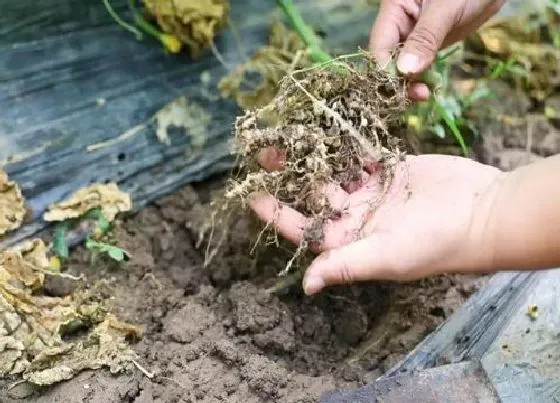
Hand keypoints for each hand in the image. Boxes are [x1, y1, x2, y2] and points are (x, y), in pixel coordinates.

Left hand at [250, 154, 504, 294]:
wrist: (484, 214)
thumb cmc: (436, 244)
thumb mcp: (387, 257)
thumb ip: (345, 266)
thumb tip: (305, 286)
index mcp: (349, 241)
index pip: (303, 229)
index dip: (276, 213)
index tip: (252, 194)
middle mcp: (356, 218)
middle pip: (314, 195)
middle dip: (290, 175)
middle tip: (267, 151)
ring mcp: (373, 193)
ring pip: (334, 171)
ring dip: (313, 154)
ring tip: (289, 132)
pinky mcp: (391, 170)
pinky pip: (361, 154)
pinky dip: (345, 141)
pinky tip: (325, 124)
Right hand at [369, 0, 504, 99]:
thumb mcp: (445, 10)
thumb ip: (425, 38)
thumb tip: (405, 70)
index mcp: (394, 8)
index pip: (380, 45)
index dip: (387, 69)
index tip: (402, 87)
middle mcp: (398, 23)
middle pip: (387, 58)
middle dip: (398, 80)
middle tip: (418, 95)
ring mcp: (413, 35)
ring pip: (402, 64)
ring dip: (409, 83)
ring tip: (423, 95)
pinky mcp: (427, 43)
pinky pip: (418, 64)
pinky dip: (421, 78)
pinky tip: (427, 89)